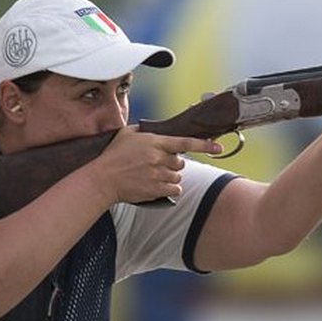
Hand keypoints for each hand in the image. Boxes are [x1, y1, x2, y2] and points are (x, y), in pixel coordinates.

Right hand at [89, 126, 222, 204]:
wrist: (103, 179)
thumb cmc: (113, 156)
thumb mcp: (127, 135)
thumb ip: (145, 132)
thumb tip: (156, 131)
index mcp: (154, 142)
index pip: (185, 142)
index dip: (204, 145)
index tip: (218, 147)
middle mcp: (158, 158)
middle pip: (180, 162)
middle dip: (172, 164)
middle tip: (157, 164)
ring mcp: (158, 174)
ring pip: (178, 176)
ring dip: (169, 176)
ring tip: (152, 175)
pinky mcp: (157, 189)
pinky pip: (175, 189)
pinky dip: (170, 188)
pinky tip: (156, 185)